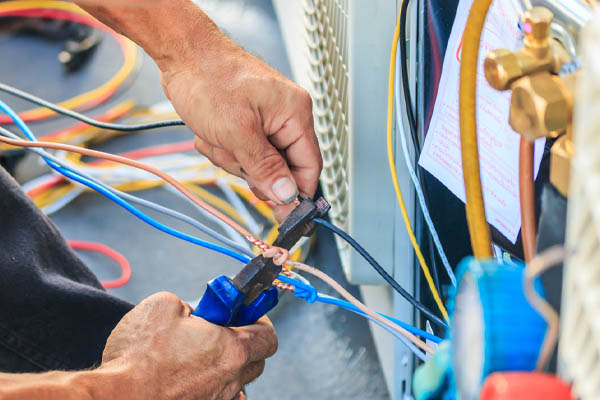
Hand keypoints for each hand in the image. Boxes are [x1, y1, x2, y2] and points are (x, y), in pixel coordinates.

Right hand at [100, 292, 276, 399]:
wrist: (114, 397)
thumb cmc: (139, 355)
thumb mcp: (163, 305)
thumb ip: (190, 304)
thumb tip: (193, 313)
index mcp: (232, 350)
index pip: (269, 337)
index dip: (258, 320)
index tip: (243, 312)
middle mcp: (231, 380)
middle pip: (256, 361)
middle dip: (242, 342)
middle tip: (217, 330)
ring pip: (235, 382)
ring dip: (224, 366)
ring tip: (195, 356)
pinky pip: (217, 397)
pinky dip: (209, 385)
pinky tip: (185, 377)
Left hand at [159, 32, 321, 220]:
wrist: (181, 54)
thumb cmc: (209, 79)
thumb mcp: (237, 131)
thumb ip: (266, 167)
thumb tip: (288, 195)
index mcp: (295, 114)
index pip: (309, 166)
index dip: (295, 193)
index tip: (282, 215)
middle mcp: (285, 117)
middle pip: (279, 168)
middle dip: (249, 167)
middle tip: (231, 152)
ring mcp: (265, 119)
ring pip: (255, 163)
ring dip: (230, 156)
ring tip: (215, 135)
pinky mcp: (246, 122)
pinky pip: (240, 152)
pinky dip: (222, 147)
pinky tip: (209, 130)